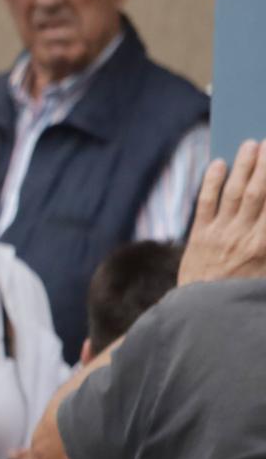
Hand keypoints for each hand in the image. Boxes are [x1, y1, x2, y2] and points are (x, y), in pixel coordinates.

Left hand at [179, 139, 265, 284]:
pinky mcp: (199, 236)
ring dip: (243, 166)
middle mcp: (245, 235)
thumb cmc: (245, 292)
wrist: (206, 313)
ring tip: (250, 144)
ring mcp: (220, 234)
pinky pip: (205, 203)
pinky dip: (212, 182)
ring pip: (233, 192)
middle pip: (258, 192)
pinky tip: (218, 164)